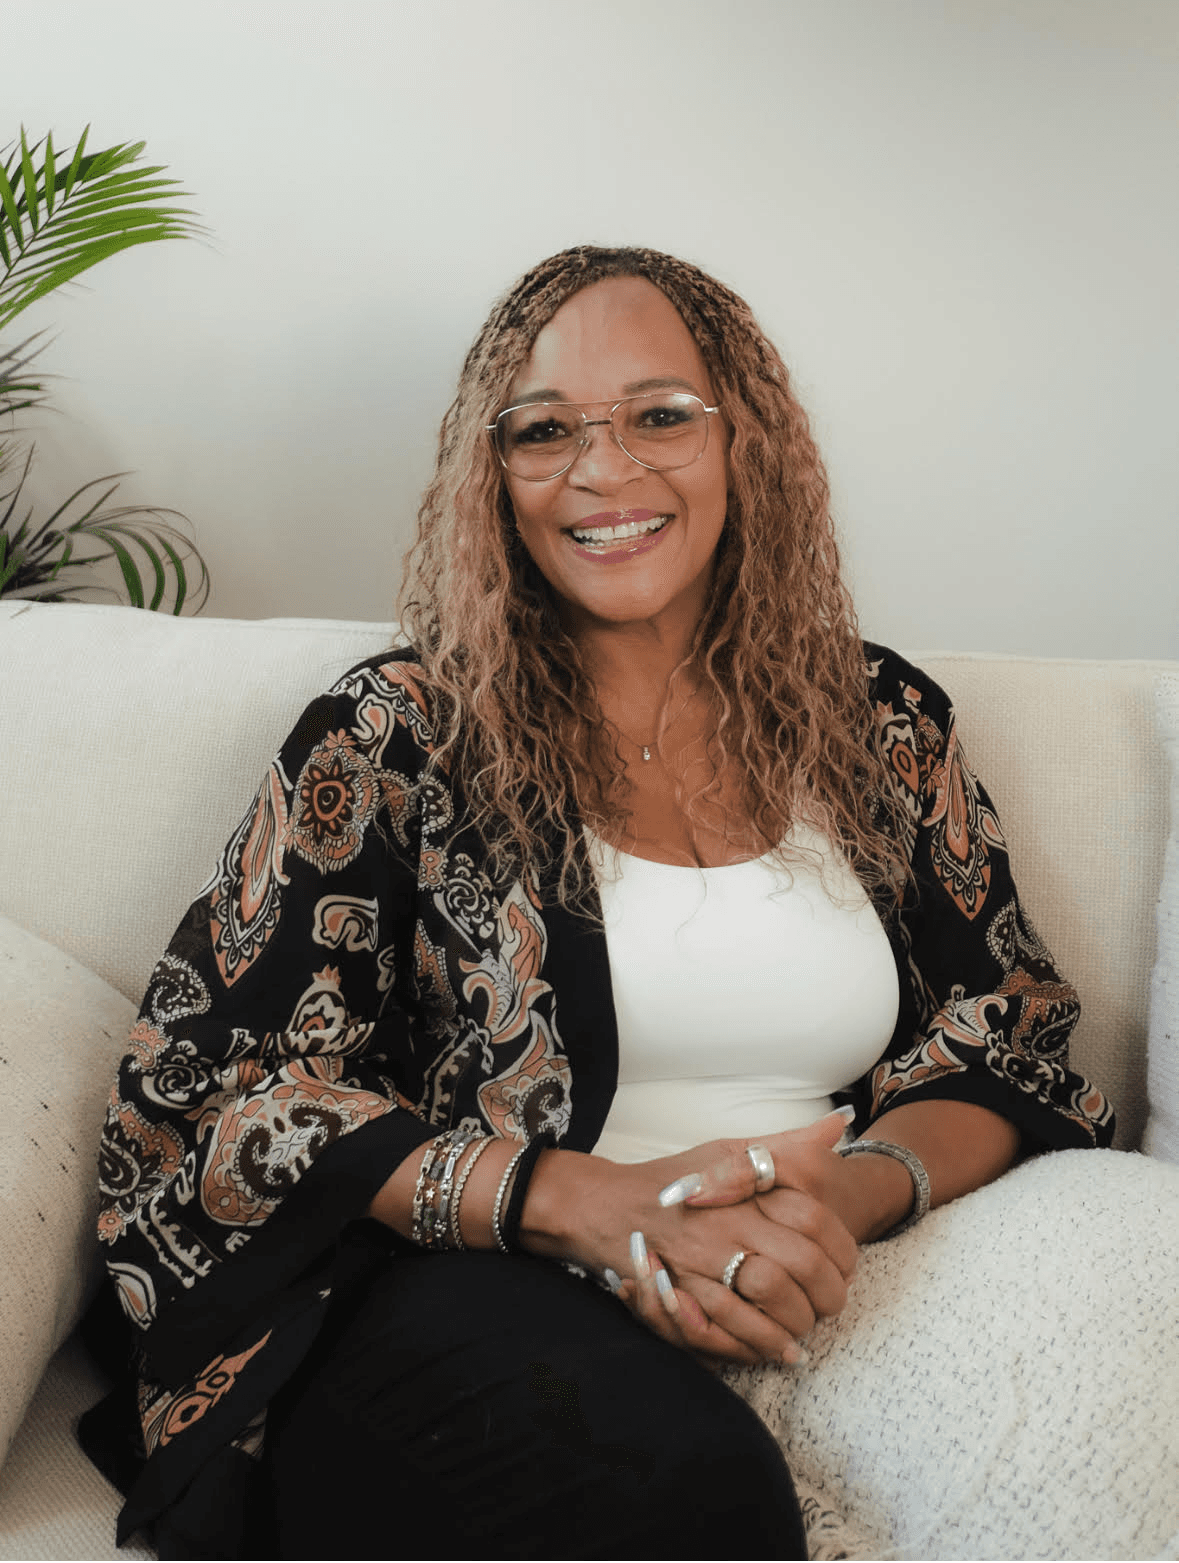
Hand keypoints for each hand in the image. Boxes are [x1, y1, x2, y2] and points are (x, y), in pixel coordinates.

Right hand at [524, 1117, 857, 1368]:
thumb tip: (837, 1123)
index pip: (813, 1219)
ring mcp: (703, 1259)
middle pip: (802, 1263)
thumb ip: (786, 1144)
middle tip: (834, 1303)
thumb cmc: (677, 1180)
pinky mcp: (682, 1292)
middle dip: (829, 1292)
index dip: (841, 1248)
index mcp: (743, 1185)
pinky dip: (762, 1343)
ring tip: (809, 1328)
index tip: (847, 1265)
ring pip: (772, 1297)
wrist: (609, 1206)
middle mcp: (727, 1221)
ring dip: (799, 1321)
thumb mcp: (730, 1150)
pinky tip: (781, 1350)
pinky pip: (732, 1326)